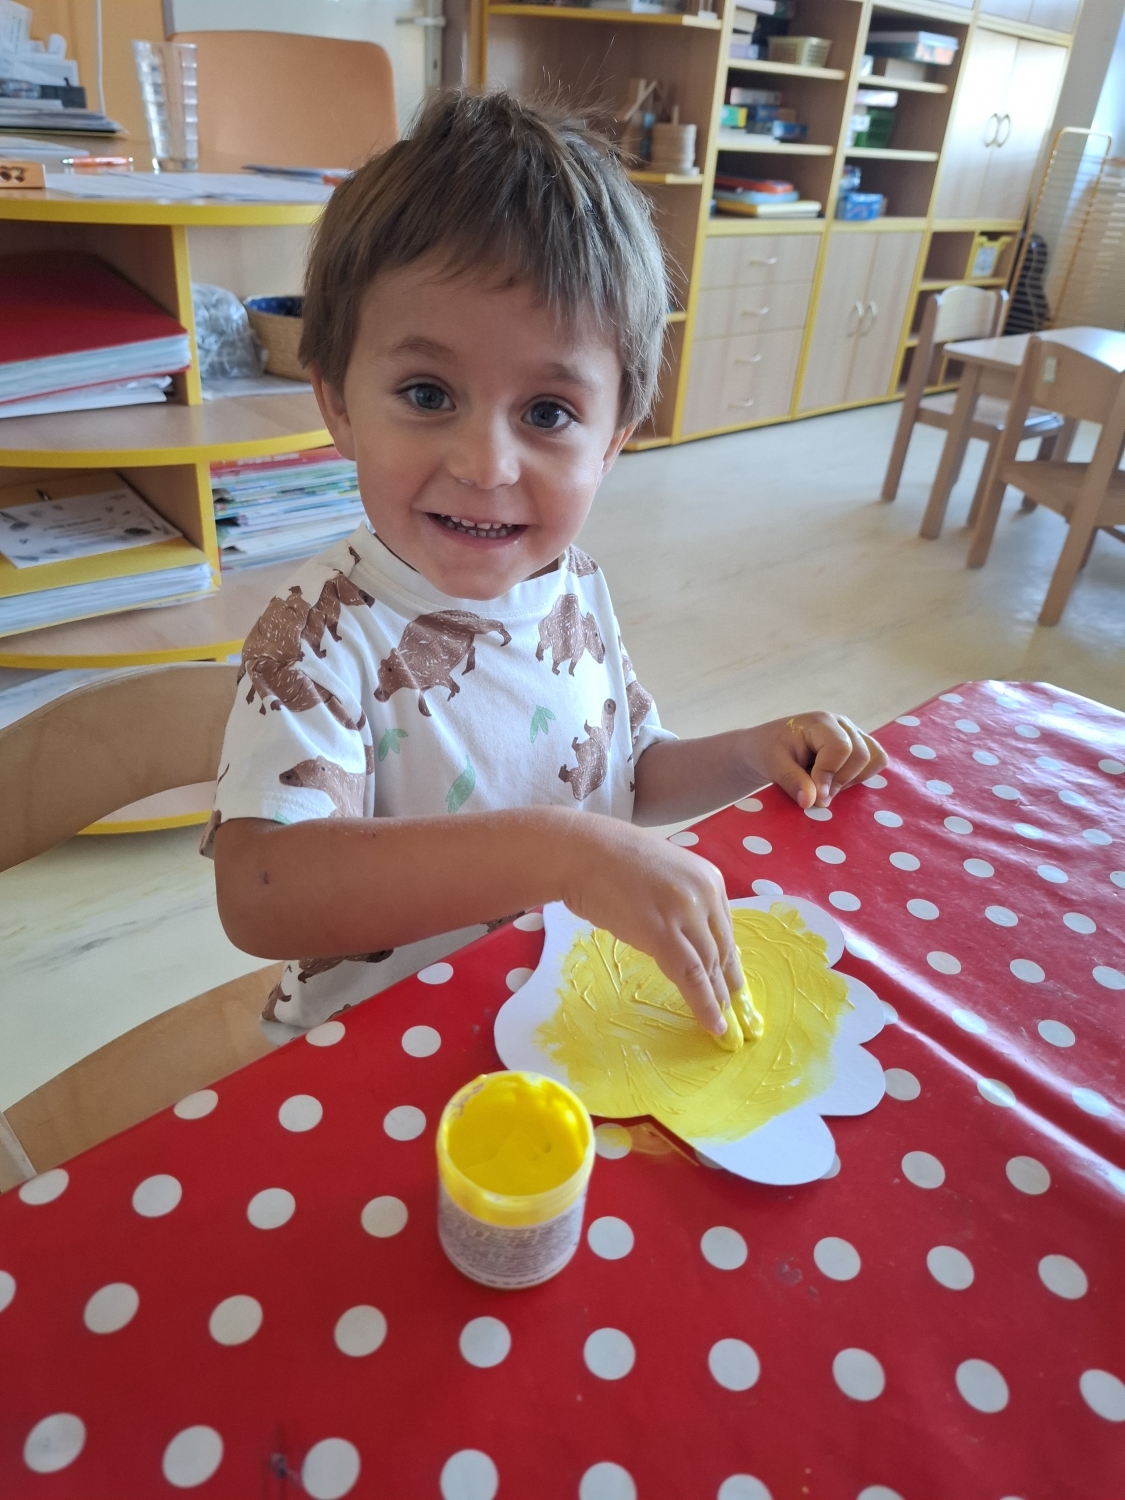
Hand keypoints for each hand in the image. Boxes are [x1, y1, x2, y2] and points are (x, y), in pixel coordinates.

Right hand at [559, 819, 743, 1036]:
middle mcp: (705, 893)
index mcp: (708, 877)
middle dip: (728, 982)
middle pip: (722, 948)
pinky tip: (712, 1023)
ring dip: (717, 997)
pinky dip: (703, 1003)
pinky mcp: (662, 932)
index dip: (729, 960)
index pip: (725, 928)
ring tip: (722, 1022)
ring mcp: (685, 912)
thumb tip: (685, 936)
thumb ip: (680, 901)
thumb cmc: (609, 861)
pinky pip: (690, 976)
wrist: (579, 851)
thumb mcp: (662, 876)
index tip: (732, 980)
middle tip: (734, 1008)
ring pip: (710, 964)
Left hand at [750, 712, 886, 808]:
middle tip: (817, 794)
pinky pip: (874, 764)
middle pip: (861, 755)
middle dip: (840, 782)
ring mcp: (853, 734)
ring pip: (874, 759)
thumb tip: (812, 802)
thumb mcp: (772, 765)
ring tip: (826, 786)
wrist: (767, 747)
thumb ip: (792, 781)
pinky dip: (857, 779)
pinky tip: (834, 783)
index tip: (815, 795)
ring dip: (852, 780)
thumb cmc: (768, 751)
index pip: (840, 747)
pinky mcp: (859, 747)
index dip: (830, 774)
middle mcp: (842, 725)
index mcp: (820, 723)